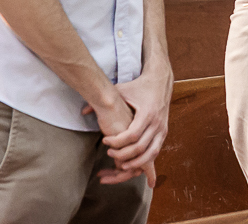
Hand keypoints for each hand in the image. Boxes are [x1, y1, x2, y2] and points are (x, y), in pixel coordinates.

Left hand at [96, 63, 172, 186]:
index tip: (105, 141)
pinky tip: (134, 164)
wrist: (160, 82)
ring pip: (150, 154)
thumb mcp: (122, 90)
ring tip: (120, 166)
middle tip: (109, 153)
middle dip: (123, 155)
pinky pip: (155, 152)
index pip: (132, 135)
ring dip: (135, 163)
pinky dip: (145, 161)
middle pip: (140, 147)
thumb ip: (103, 101)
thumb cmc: (139, 87)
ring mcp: (162, 129)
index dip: (117, 142)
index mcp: (147, 113)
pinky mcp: (163, 133)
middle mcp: (156, 123)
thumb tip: (83, 111)